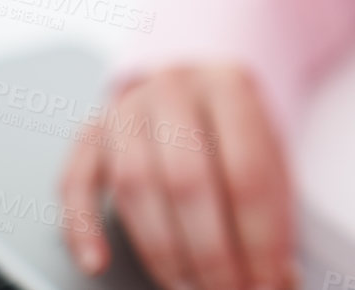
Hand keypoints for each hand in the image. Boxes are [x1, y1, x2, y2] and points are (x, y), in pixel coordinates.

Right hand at [59, 64, 298, 289]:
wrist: (193, 86)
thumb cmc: (234, 130)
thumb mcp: (270, 152)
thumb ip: (275, 210)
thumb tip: (279, 278)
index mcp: (231, 85)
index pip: (246, 171)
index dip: (258, 237)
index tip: (269, 281)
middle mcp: (174, 89)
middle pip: (188, 180)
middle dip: (210, 253)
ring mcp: (127, 108)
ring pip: (134, 184)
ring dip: (162, 251)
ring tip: (187, 288)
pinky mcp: (91, 133)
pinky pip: (75, 182)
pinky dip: (83, 227)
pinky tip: (98, 263)